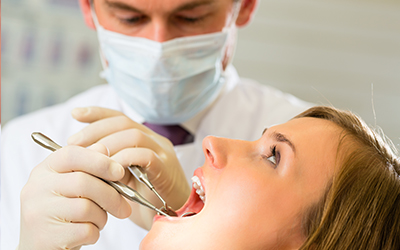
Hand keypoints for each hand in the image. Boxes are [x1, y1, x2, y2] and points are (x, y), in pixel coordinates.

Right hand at [19, 144, 130, 249]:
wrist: (42, 247)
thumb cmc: (64, 213)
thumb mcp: (72, 186)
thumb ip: (87, 166)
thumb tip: (104, 147)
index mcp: (44, 170)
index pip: (72, 154)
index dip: (100, 161)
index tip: (119, 172)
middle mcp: (36, 188)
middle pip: (84, 182)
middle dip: (111, 195)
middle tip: (124, 207)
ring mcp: (38, 213)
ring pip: (86, 208)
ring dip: (101, 217)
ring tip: (97, 221)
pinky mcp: (46, 237)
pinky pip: (85, 230)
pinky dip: (94, 233)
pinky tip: (87, 233)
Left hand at [67, 107, 190, 228]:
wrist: (171, 217)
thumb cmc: (144, 197)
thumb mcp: (121, 177)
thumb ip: (107, 164)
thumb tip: (80, 155)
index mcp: (144, 139)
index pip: (119, 118)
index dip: (97, 114)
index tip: (75, 114)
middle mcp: (155, 140)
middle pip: (123, 123)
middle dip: (96, 130)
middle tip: (74, 144)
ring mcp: (163, 152)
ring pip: (134, 135)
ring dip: (108, 145)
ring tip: (90, 157)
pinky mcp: (166, 168)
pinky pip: (145, 156)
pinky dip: (124, 159)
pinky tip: (110, 170)